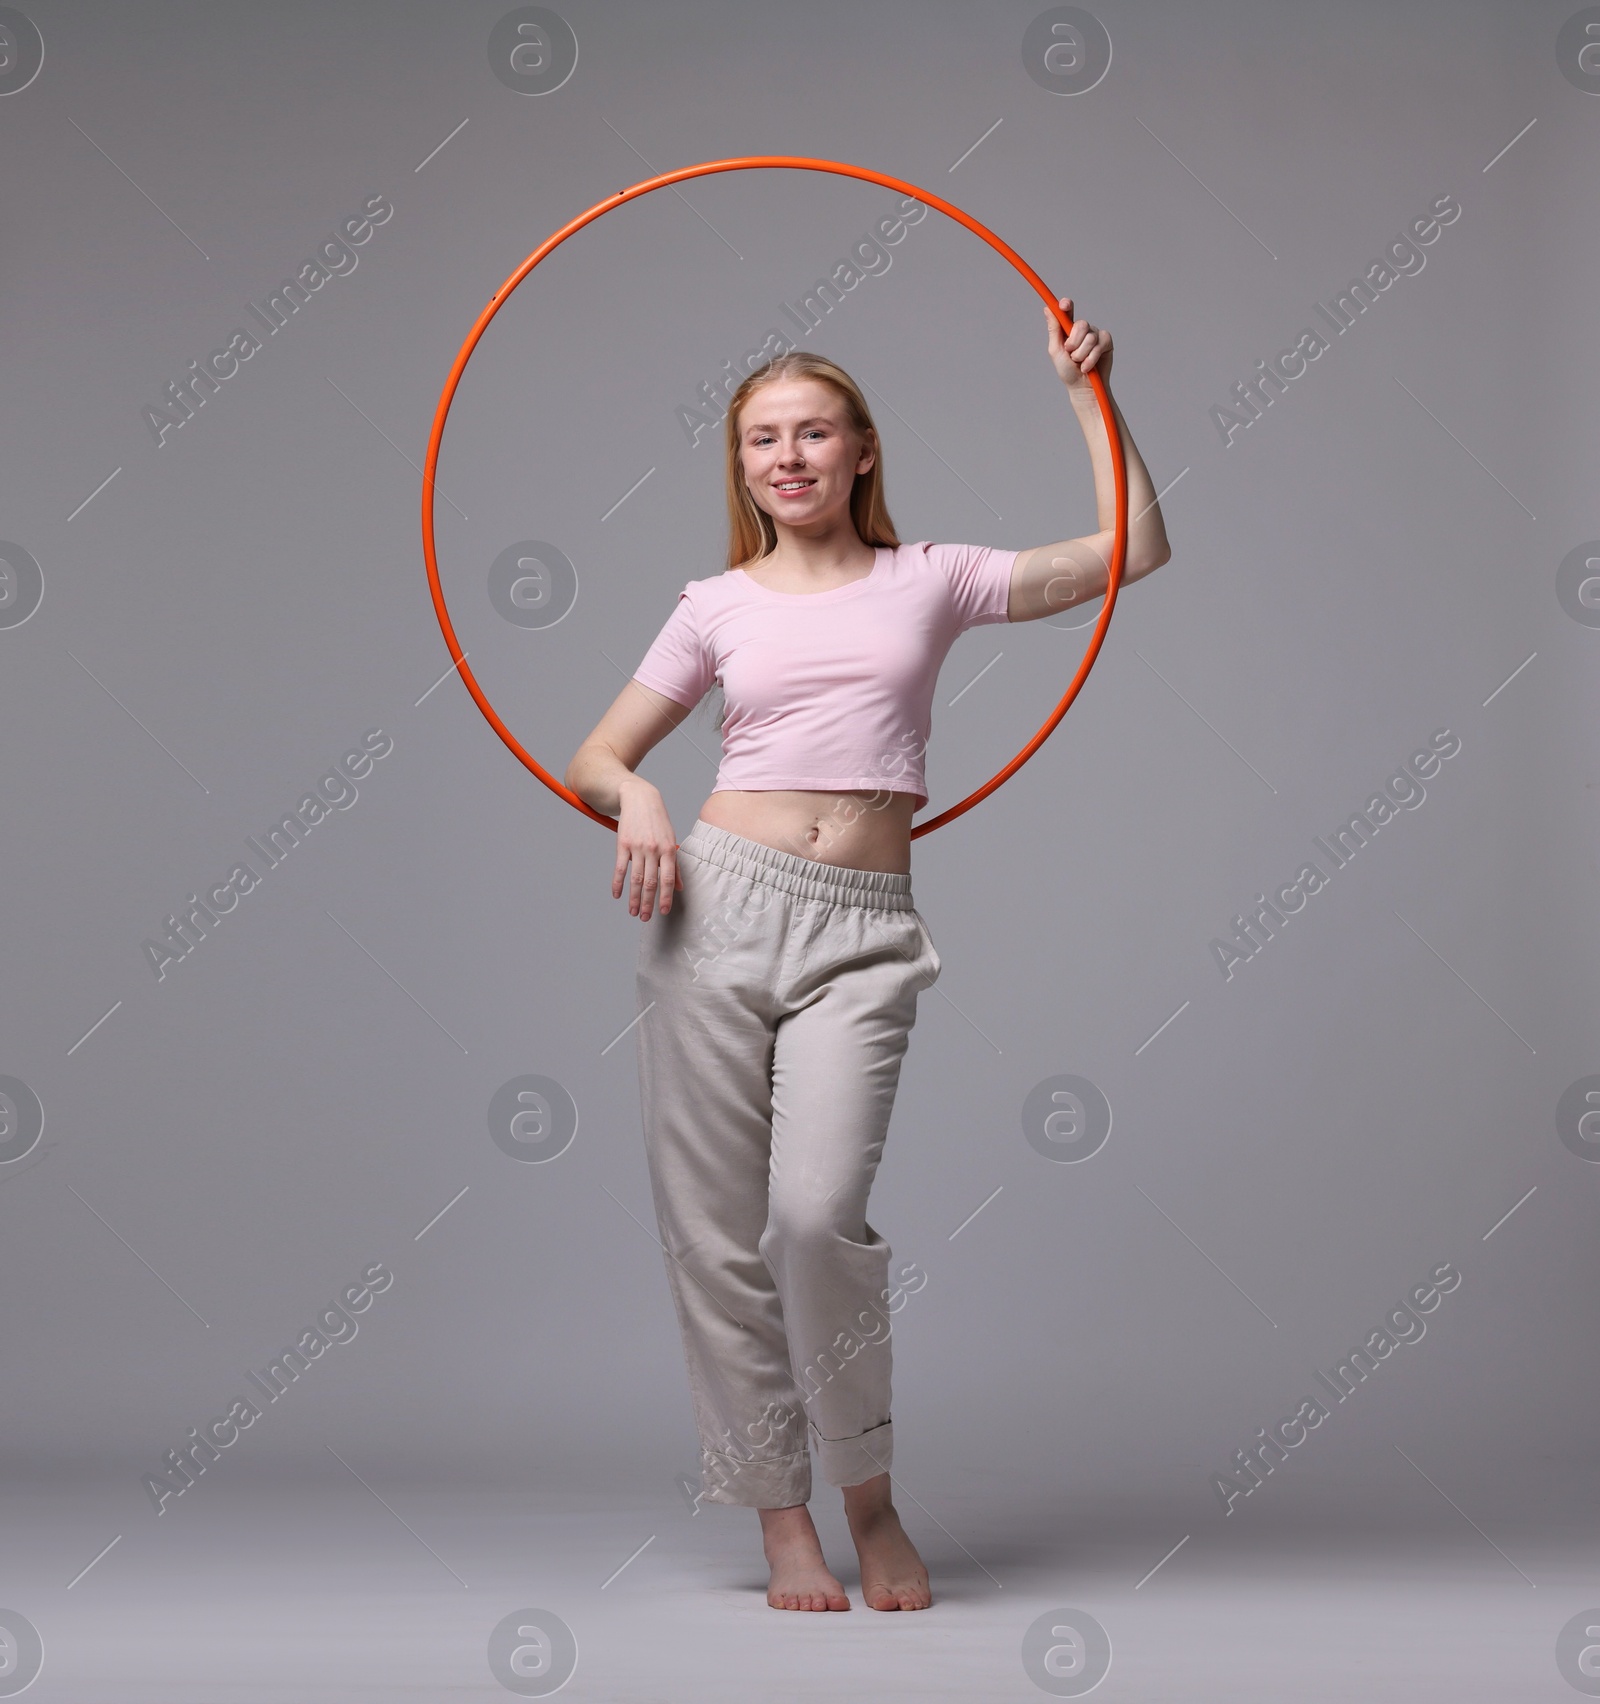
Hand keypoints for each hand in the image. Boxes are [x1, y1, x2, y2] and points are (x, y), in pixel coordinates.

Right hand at [613, 777, 682, 919]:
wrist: (640, 798)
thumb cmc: (658, 822)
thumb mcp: (671, 840)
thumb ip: (674, 865)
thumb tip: (679, 887)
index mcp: (668, 849)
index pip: (667, 879)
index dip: (665, 897)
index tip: (662, 911)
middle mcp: (653, 849)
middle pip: (650, 882)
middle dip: (647, 903)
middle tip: (645, 918)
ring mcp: (637, 847)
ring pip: (635, 878)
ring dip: (633, 898)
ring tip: (633, 912)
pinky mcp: (622, 844)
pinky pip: (620, 868)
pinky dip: (618, 883)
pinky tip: (617, 895)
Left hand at [1044, 296, 1111, 389]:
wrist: (1082, 387)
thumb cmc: (1067, 371)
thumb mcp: (1056, 350)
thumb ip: (1053, 329)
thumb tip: (1047, 309)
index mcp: (1068, 329)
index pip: (1068, 311)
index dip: (1066, 305)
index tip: (1064, 305)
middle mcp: (1083, 330)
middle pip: (1081, 324)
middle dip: (1074, 343)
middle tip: (1071, 355)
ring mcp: (1095, 335)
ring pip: (1090, 337)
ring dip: (1082, 355)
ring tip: (1080, 363)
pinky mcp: (1106, 342)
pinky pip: (1100, 343)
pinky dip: (1091, 358)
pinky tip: (1088, 366)